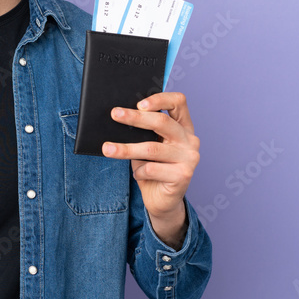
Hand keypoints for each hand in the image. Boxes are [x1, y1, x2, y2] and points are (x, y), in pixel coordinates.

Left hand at [101, 92, 199, 247]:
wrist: (162, 200)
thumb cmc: (152, 167)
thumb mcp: (147, 144)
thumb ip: (142, 131)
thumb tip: (118, 116)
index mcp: (183, 126)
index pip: (178, 102)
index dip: (159, 98)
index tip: (139, 103)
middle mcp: (190, 139)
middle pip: (162, 122)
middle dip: (135, 118)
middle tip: (114, 114)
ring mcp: (190, 158)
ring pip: (152, 148)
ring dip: (126, 148)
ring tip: (108, 149)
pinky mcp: (184, 176)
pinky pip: (153, 169)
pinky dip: (139, 171)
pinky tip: (137, 174)